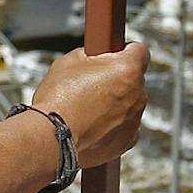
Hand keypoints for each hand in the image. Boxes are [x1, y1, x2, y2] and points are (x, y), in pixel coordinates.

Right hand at [31, 43, 150, 168]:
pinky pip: (125, 128)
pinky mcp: (128, 141)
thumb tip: (96, 59)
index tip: (113, 56)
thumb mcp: (70, 60)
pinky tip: (92, 126)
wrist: (52, 137)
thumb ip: (92, 56)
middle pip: (133, 80)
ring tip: (87, 109)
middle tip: (91, 85)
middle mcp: (139, 94)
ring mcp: (135, 120)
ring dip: (115, 104)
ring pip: (129, 105)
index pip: (140, 51)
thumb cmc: (59, 97)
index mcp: (128, 69)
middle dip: (117, 80)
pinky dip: (113, 126)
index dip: (125, 51)